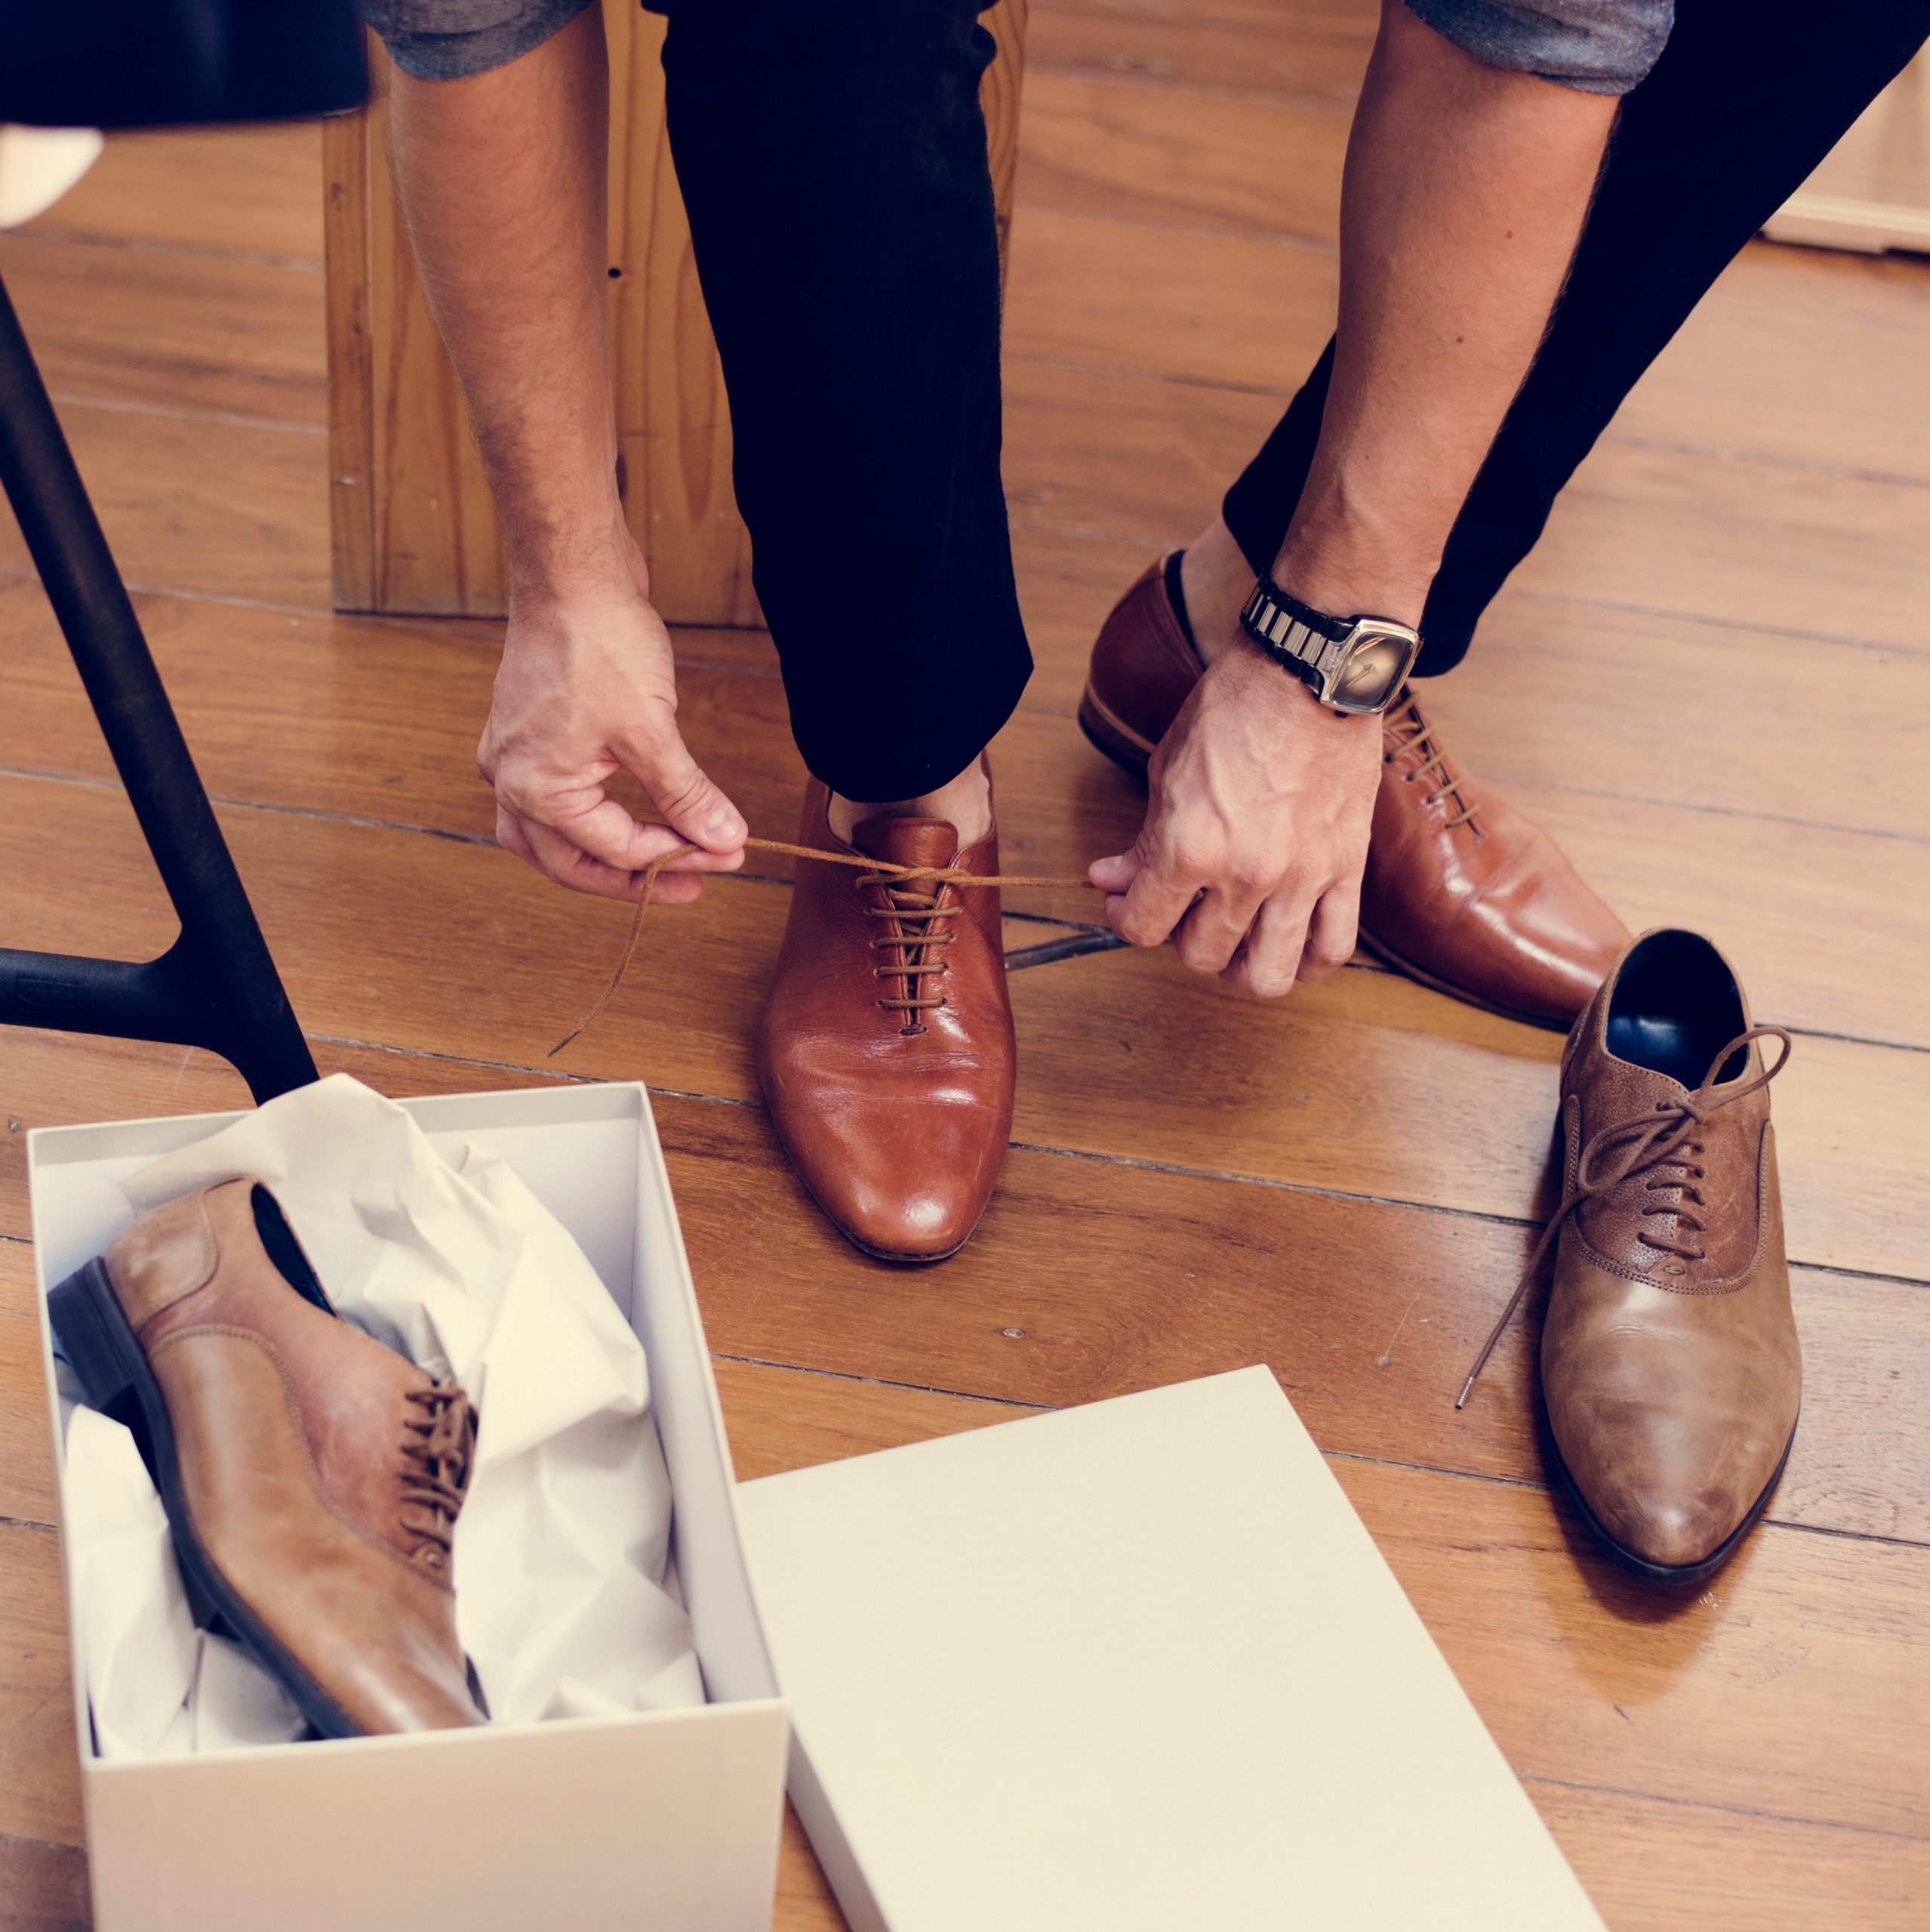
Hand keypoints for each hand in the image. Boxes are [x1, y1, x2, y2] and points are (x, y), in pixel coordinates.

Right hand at [478, 548, 745, 902]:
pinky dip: (588, 820)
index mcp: (535, 789)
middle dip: (632, 877)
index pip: (614, 849)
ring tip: (654, 866)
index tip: (729, 854)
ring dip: (600, 858)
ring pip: (547, 840)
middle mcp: (510, 781)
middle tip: (692, 883)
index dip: (676, 857)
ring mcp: (512, 758)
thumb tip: (725, 839)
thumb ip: (686, 795)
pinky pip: (550, 801)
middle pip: (567, 862)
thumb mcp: (653, 730)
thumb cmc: (600, 641)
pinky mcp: (525, 736)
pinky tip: (627, 817)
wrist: (570, 574)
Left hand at [1090, 645, 1379, 997]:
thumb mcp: (1167, 770)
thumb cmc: (1235, 708)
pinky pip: (1332, 948)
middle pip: (1200, 956)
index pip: (1142, 928)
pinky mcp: (1347, 869)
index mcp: (1190, 848)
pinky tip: (1289, 944)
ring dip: (1241, 968)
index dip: (1125, 918)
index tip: (1126, 901)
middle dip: (1181, 937)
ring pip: (1267, 976)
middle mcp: (1246, 875)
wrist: (1311, 671)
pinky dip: (1308, 961)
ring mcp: (1302, 878)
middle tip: (1183, 907)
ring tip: (1235, 944)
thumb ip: (1142, 840)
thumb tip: (1110, 881)